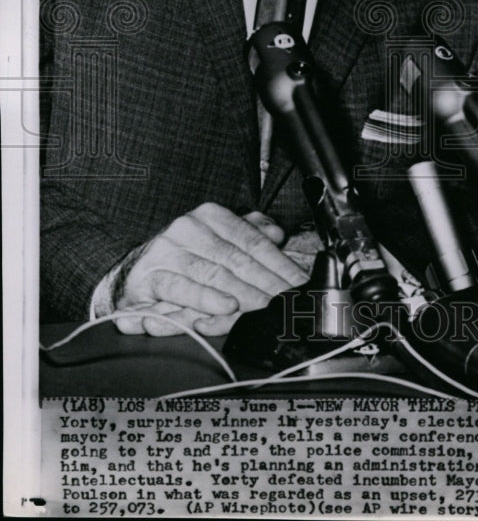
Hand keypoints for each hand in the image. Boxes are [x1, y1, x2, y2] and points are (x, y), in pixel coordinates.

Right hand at [113, 203, 307, 336]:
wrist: (132, 277)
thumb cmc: (182, 261)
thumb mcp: (218, 242)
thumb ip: (249, 234)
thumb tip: (277, 234)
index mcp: (210, 216)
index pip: (252, 240)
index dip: (279, 263)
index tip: (298, 284)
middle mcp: (189, 228)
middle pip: (237, 258)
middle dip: (266, 283)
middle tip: (288, 302)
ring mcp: (168, 249)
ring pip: (214, 274)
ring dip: (243, 293)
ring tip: (264, 306)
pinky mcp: (149, 275)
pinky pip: (182, 288)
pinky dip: (204, 299)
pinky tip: (225, 306)